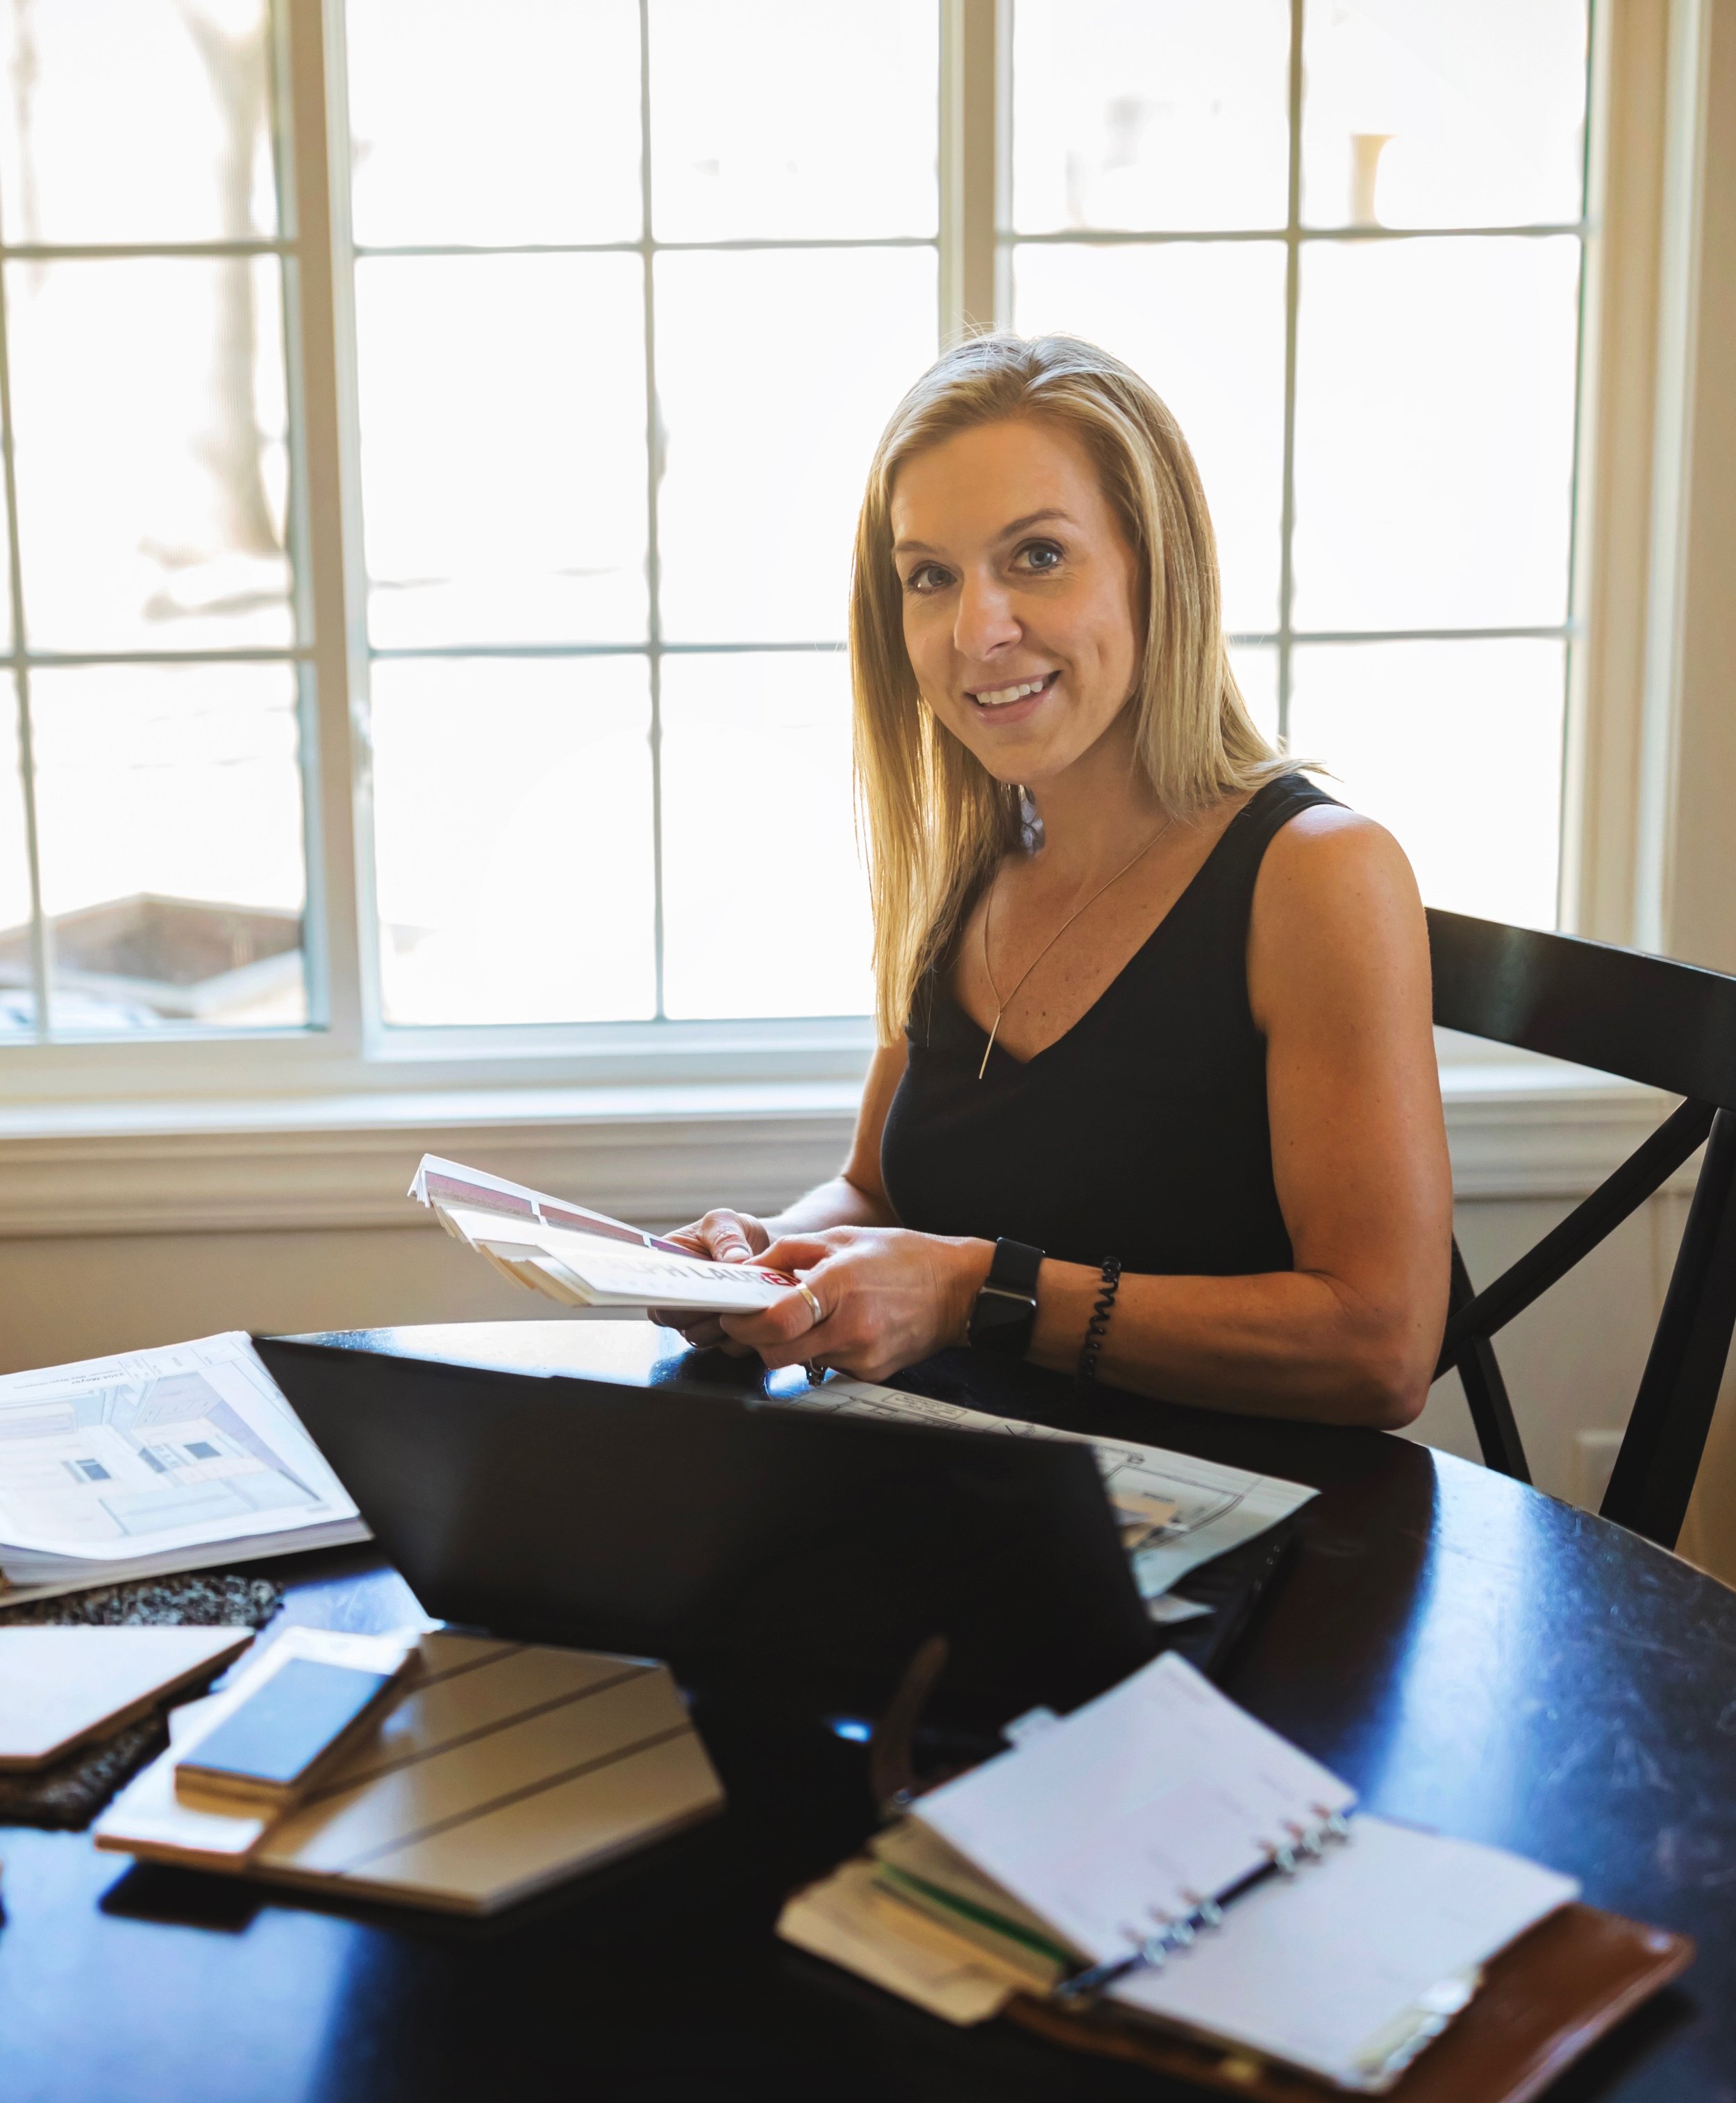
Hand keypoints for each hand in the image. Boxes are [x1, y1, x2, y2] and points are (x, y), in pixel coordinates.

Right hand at [651, 1209, 772, 1348]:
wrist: (764, 1249)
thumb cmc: (737, 1233)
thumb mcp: (727, 1222)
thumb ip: (726, 1237)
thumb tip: (734, 1260)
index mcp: (668, 1268)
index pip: (657, 1295)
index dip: (671, 1298)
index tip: (695, 1293)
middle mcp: (678, 1299)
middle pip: (675, 1320)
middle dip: (702, 1310)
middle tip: (731, 1295)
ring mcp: (697, 1320)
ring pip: (699, 1337)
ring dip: (723, 1322)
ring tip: (747, 1299)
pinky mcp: (722, 1334)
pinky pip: (726, 1345)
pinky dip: (742, 1332)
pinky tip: (757, 1312)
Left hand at [717, 1226, 994, 1384]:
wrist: (959, 1287)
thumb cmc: (903, 1257)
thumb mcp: (843, 1238)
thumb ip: (790, 1252)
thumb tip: (751, 1270)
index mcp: (840, 1285)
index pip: (777, 1321)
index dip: (746, 1324)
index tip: (735, 1316)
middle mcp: (851, 1326)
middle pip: (777, 1353)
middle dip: (758, 1340)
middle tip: (759, 1320)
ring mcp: (863, 1355)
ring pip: (801, 1360)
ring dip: (794, 1342)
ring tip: (813, 1314)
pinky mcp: (872, 1373)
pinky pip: (829, 1366)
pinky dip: (823, 1349)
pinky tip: (841, 1326)